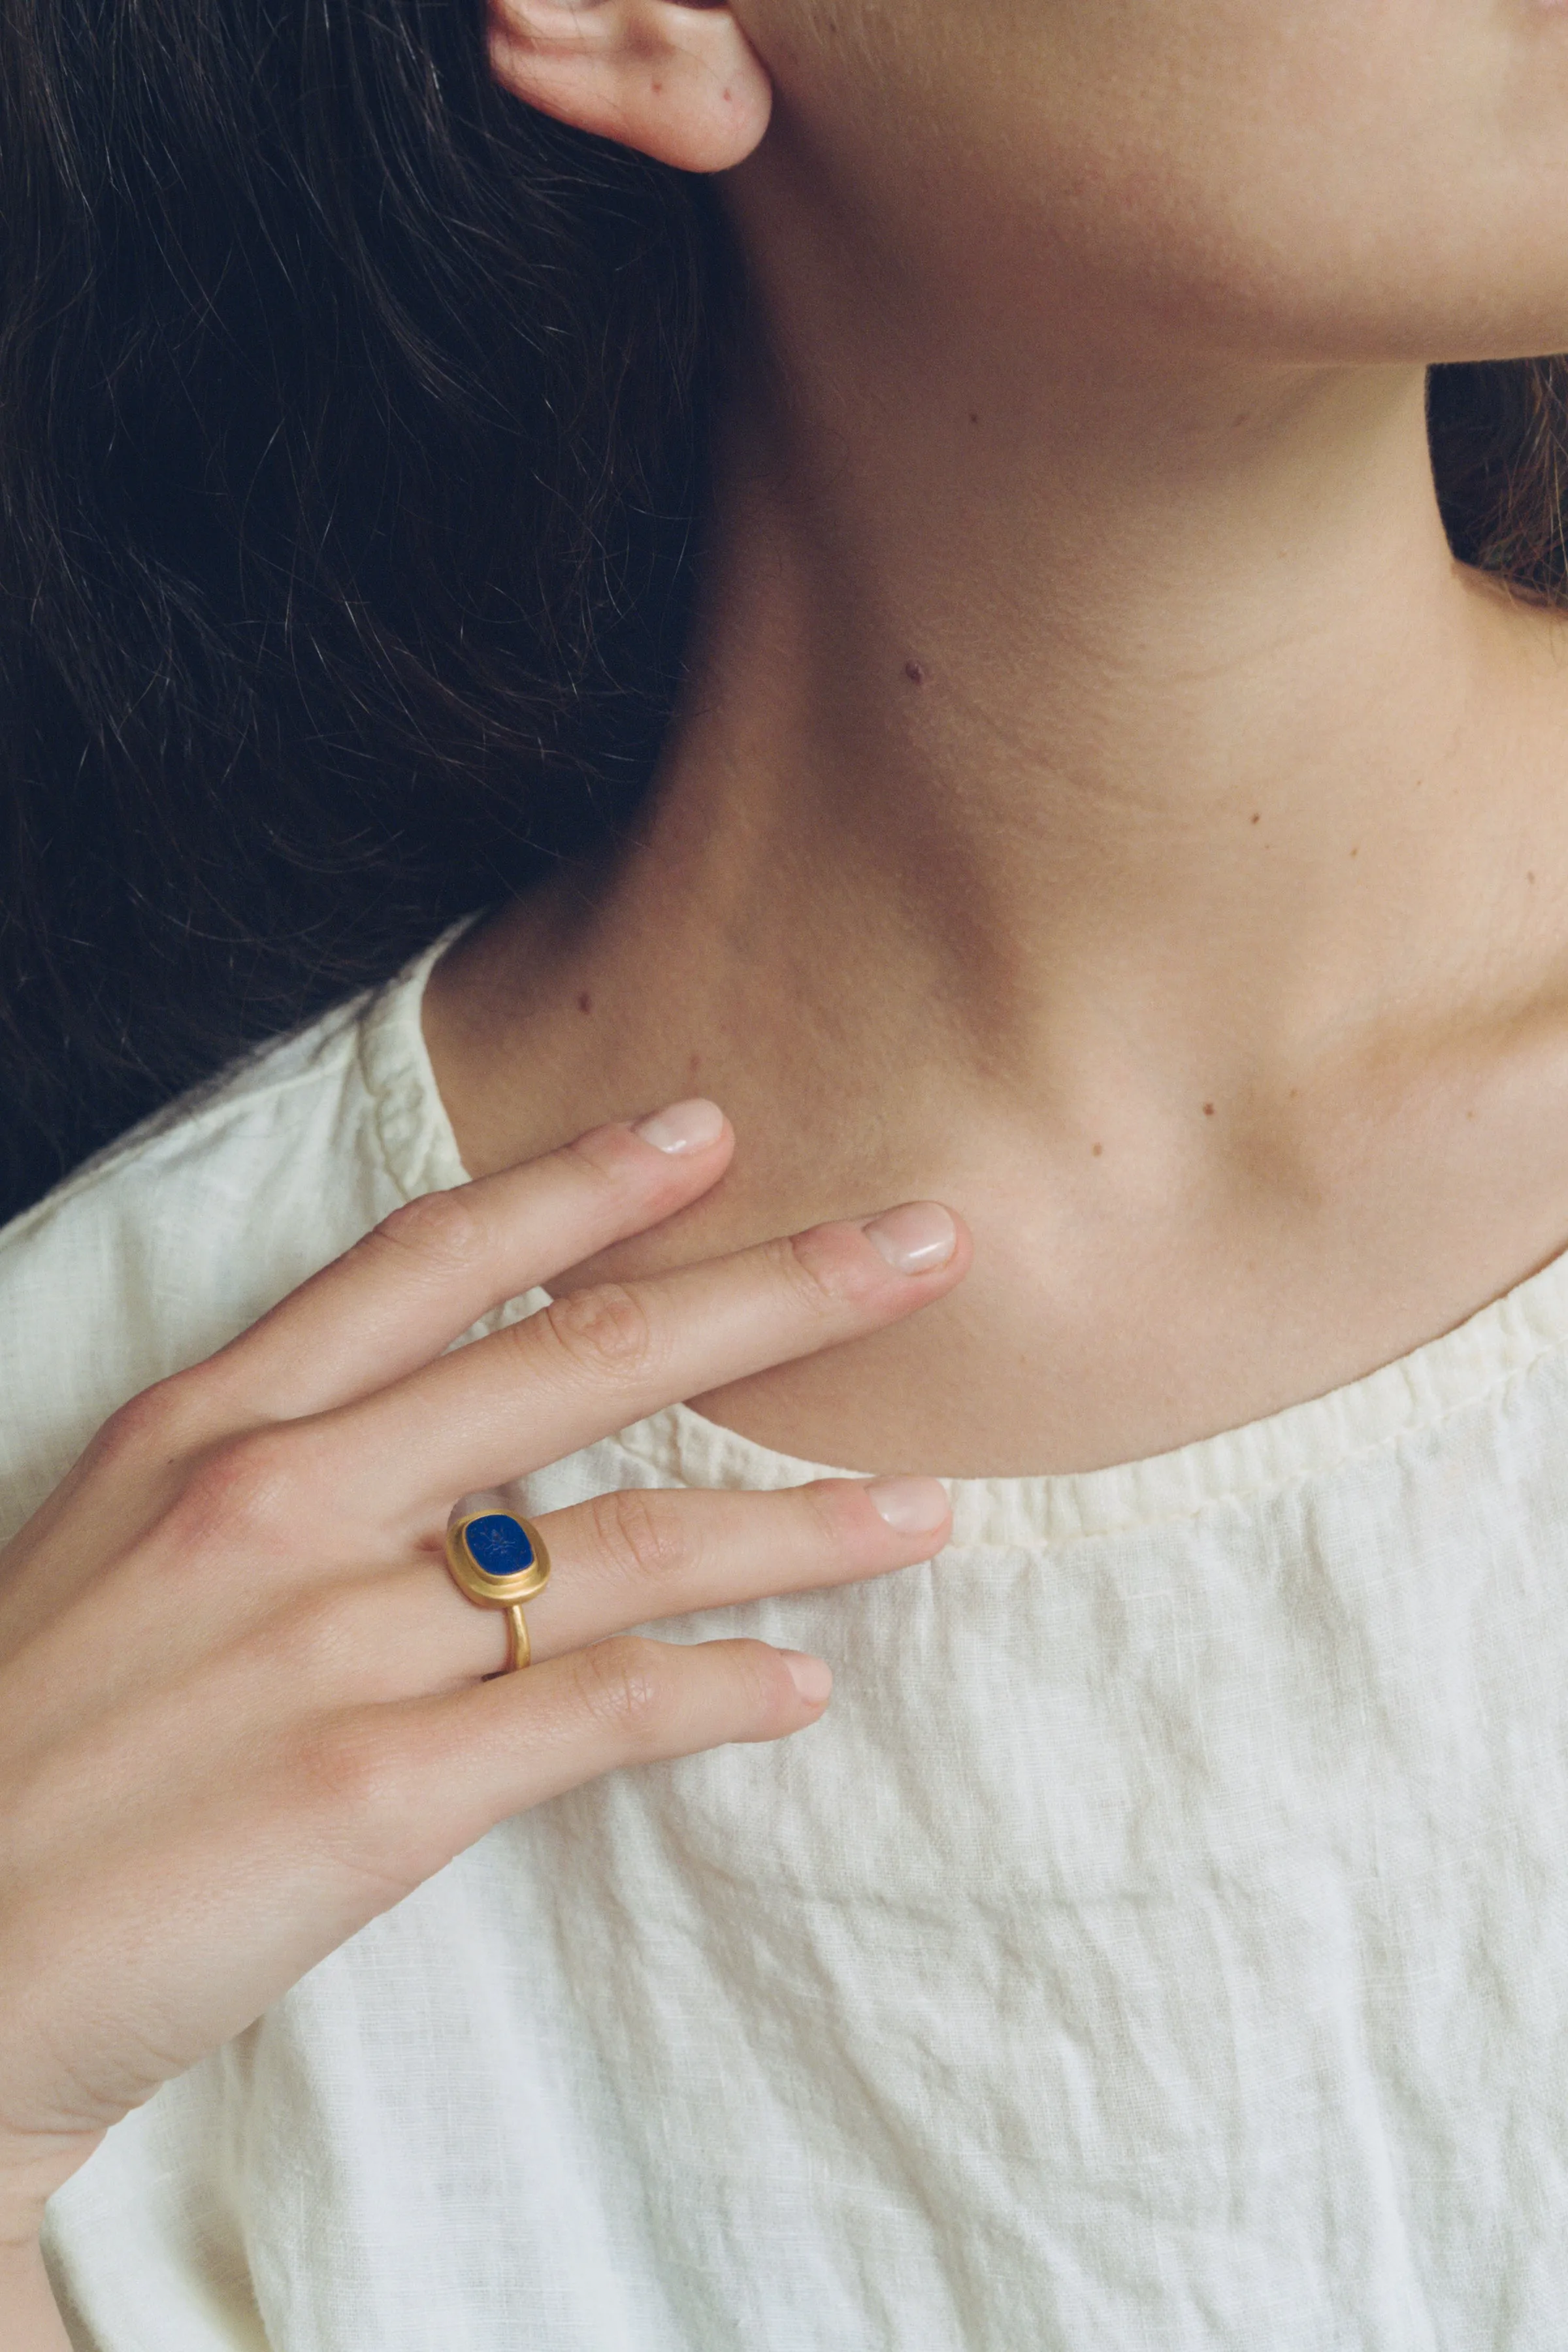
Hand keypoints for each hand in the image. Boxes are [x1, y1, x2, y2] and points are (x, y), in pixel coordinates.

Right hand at [0, 1101, 966, 2252]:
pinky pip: (596, 1715)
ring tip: (928, 1508)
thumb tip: (439, 1445)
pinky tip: (799, 1691)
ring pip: (626, 1543)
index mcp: (210, 1422)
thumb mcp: (117, 1543)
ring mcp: (330, 1641)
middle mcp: (280, 1498)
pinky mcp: (370, 1791)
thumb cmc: (26, 1747)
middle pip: (577, 1360)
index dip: (584, 1182)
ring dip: (801, 1523)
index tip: (709, 1131)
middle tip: (921, 1249)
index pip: (433, 1259)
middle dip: (773, 1292)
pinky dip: (716, 1697)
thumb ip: (272, 1464)